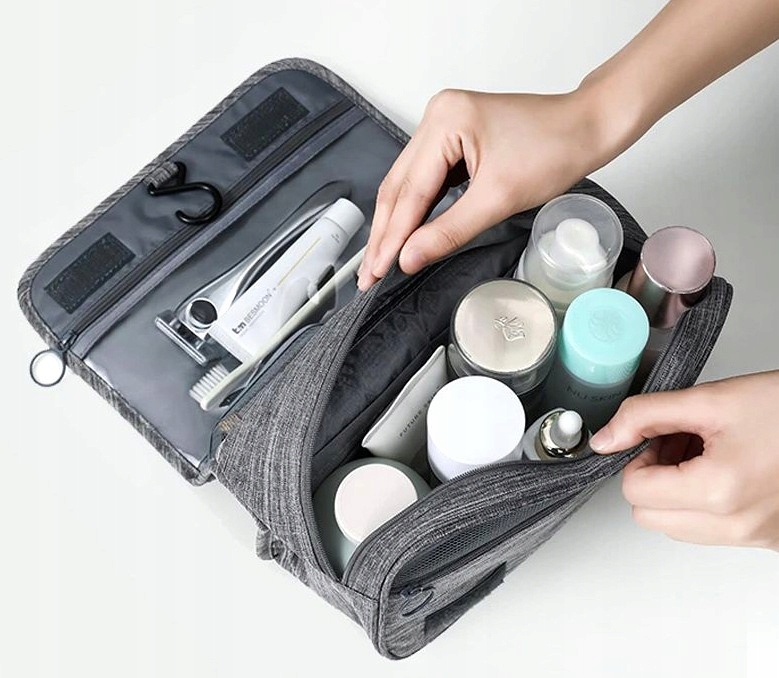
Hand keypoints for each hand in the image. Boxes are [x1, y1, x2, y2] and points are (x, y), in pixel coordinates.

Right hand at [357, 87, 612, 289]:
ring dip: (397, 224)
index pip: (409, 191)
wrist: (588, 126)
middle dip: (385, 233)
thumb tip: (409, 258)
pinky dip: (416, 209)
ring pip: (408, 184)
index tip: (377, 271)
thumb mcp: (499, 199)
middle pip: (399, 186)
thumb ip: (449, 231)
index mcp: (444, 121)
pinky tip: (405, 234)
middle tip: (369, 274)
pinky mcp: (453, 137)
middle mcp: (436, 116)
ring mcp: (443, 125)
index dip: (392, 237)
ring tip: (379, 261)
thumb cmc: (555, 150)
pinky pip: (426, 179)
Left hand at [590, 372, 778, 549]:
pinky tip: (726, 469)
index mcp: (719, 490)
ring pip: (677, 527)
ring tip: (706, 452)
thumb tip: (605, 438)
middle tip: (678, 442)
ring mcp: (754, 538)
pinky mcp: (766, 540)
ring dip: (677, 491)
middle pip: (649, 517)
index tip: (657, 436)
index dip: (638, 456)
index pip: (634, 491)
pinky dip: (705, 503)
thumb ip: (645, 415)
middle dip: (653, 476)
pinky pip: (712, 532)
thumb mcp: (711, 399)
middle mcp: (737, 525)